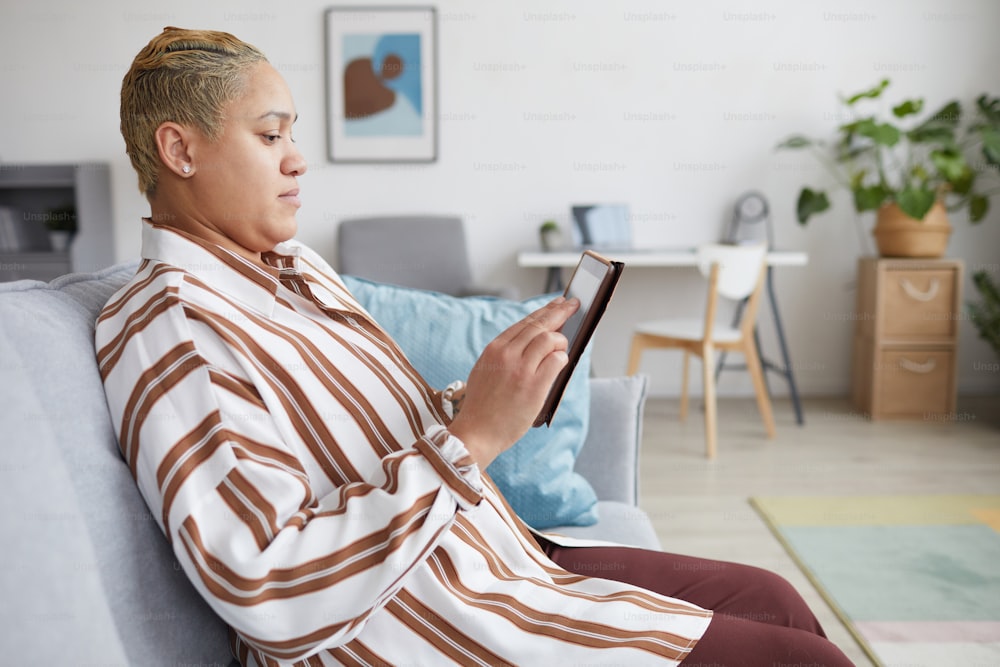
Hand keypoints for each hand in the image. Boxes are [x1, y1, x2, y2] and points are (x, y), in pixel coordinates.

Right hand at [448, 297, 578, 468]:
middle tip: (573, 304)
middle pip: (539, 324)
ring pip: (550, 339)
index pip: (525, 323)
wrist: (477, 432)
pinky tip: (561, 362)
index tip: (557, 303)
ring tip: (563, 347)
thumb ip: (504, 355)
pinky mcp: (534, 386)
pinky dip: (562, 358)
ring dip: (561, 341)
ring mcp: (521, 369)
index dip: (544, 311)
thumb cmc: (482, 406)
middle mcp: (507, 354)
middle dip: (560, 312)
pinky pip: (557, 361)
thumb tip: (533, 342)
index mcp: (494, 349)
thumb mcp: (485, 370)